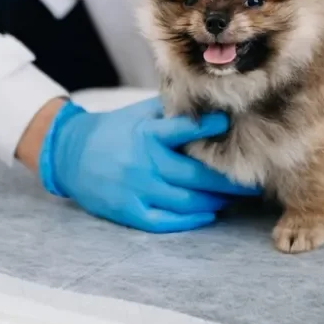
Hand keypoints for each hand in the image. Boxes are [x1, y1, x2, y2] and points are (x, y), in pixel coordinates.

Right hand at [38, 97, 259, 232]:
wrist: (70, 154)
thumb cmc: (114, 130)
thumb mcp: (139, 115)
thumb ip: (172, 112)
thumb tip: (213, 102)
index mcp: (146, 134)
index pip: (182, 130)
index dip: (208, 127)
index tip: (230, 124)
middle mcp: (143, 163)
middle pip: (195, 175)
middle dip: (228, 180)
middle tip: (253, 179)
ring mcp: (136, 190)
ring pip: (187, 201)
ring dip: (216, 200)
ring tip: (236, 197)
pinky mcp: (129, 211)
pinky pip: (167, 221)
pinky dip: (192, 219)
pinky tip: (210, 212)